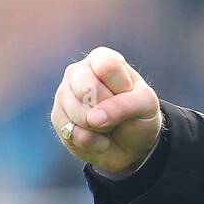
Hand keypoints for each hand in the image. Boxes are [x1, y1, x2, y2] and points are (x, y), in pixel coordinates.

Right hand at [51, 46, 161, 174]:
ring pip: (79, 113)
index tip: (129, 93)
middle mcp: (78, 72)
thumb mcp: (145, 104)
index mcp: (102, 58)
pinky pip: (74, 134)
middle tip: (118, 111)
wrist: (130, 144)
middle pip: (88, 88)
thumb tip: (93, 119)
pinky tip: (98, 136)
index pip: (106, 66)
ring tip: (109, 123)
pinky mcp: (57, 119)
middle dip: (109, 108)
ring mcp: (63, 95)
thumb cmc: (139, 114)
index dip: (121, 87)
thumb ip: (125, 105)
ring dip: (102, 127)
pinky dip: (93, 141)